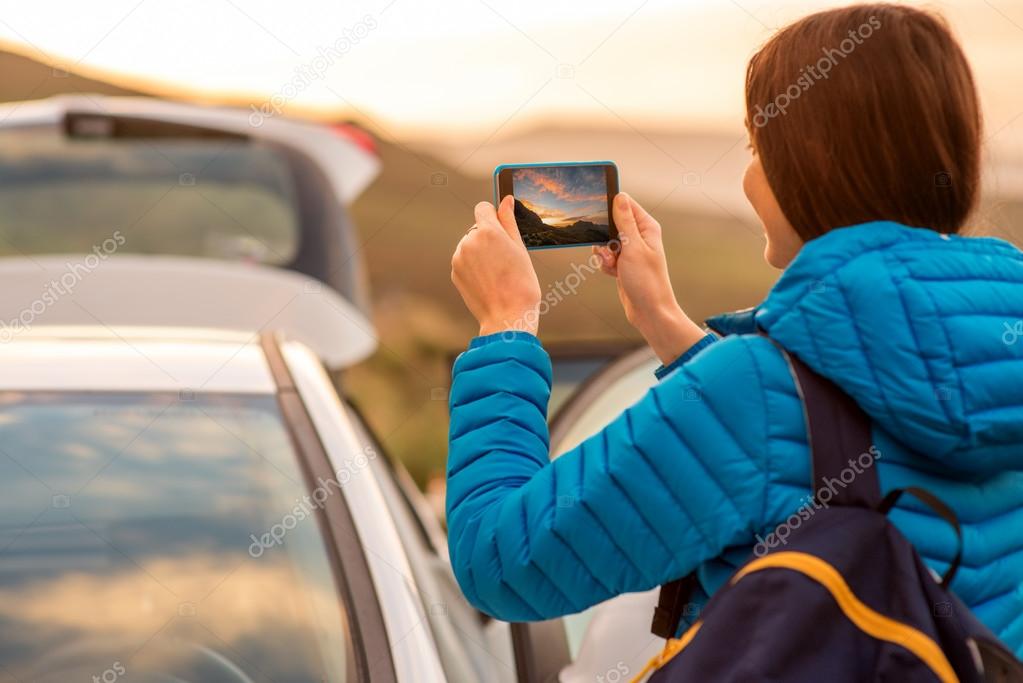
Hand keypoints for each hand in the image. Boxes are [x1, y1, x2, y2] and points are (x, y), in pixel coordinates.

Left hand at [451, 196, 541, 336]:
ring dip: (480, 253)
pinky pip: (464, 261)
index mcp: (488, 231)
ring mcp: (459, 257)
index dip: (493, 216)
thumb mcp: (519, 248)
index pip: (483, 208)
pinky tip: (487, 280)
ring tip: (496, 272)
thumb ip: (509, 221)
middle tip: (505, 259)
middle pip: (477, 229)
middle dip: (489, 237)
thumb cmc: (521, 283)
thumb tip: (506, 200)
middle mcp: (469, 241)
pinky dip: (474, 266)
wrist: (507, 316)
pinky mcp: (455, 272)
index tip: (501, 227)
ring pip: (470, 245)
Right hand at [593, 193, 705, 363]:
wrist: (649, 311)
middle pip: (611, 224)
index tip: (601, 218)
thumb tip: (619, 196)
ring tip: (613, 266)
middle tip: (610, 251)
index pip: (625, 204)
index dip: (611, 209)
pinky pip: (606, 257)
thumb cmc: (646, 281)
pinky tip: (613, 274)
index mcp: (646, 227)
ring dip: (603, 254)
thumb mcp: (633, 247)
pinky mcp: (623, 263)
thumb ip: (624, 221)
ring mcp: (631, 250)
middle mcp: (639, 236)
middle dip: (604, 238)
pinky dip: (605, 265)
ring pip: (605, 242)